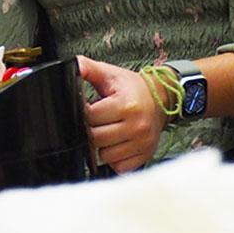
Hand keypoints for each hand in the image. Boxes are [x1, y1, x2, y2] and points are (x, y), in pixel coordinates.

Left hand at [77, 55, 167, 173]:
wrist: (161, 99)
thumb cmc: (132, 88)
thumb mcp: (110, 73)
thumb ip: (88, 68)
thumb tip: (72, 66)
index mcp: (127, 105)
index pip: (91, 117)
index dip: (85, 112)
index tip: (88, 108)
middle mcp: (137, 126)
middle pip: (96, 139)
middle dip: (91, 129)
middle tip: (97, 120)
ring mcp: (142, 143)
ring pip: (105, 156)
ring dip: (102, 146)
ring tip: (108, 130)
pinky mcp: (145, 156)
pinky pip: (118, 167)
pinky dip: (114, 158)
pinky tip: (116, 143)